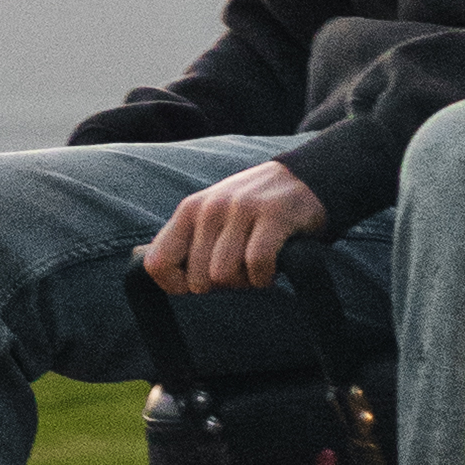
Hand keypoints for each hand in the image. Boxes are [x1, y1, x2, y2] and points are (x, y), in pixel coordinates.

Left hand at [140, 161, 329, 295]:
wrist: (306, 179)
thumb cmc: (253, 210)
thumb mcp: (211, 216)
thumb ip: (185, 242)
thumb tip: (158, 275)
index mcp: (189, 210)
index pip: (157, 264)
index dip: (176, 286)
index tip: (199, 284)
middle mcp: (211, 207)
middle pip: (198, 280)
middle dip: (223, 285)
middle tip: (241, 269)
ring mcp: (242, 209)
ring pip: (224, 275)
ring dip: (246, 282)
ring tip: (257, 266)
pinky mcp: (274, 215)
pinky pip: (257, 265)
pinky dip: (265, 276)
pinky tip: (273, 267)